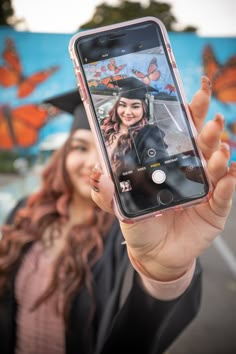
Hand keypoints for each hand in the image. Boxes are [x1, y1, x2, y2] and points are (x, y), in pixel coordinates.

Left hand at [91, 76, 235, 280]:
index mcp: (169, 164)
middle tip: (209, 114)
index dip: (186, 114)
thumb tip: (98, 173)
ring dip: (218, 153)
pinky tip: (229, 172)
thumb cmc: (139, 224)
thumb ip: (108, 192)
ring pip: (215, 165)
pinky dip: (229, 183)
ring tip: (218, 145)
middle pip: (201, 144)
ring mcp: (204, 189)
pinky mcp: (214, 209)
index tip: (190, 95)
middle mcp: (189, 172)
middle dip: (206, 126)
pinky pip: (225, 195)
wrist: (154, 253)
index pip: (179, 134)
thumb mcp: (120, 206)